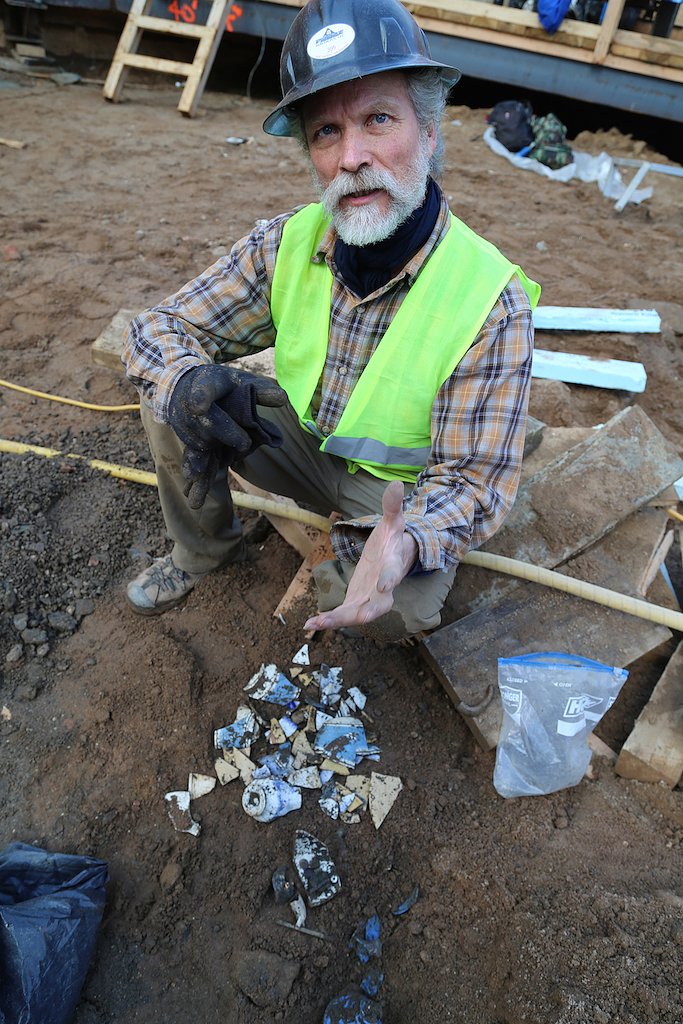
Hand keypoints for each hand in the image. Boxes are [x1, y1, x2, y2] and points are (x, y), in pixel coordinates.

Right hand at [168, 364, 286, 507]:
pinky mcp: (194, 445)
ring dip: (198, 467)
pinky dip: (196, 479)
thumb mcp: (242, 382)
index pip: (206, 388)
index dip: (202, 397)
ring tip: (197, 483)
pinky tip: (194, 496)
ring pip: (197, 448)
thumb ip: (261, 391)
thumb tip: (282, 399)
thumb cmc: (223, 385)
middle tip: (244, 445)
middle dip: (223, 433)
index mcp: (209, 385)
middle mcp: (196, 409)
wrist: (190, 388)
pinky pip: (196, 463)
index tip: (199, 406)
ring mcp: (194, 430)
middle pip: (208, 422)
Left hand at [304, 481, 417, 632]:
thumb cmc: (392, 541)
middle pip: (379, 606)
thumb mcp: (393, 522)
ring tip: (315, 624)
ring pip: (357, 615)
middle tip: (356, 617)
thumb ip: (392, 506)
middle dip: (368, 612)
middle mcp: (384, 589)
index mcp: (392, 566)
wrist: (392, 559)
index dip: (389, 579)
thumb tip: (396, 484)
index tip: (384, 585)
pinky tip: (308, 624)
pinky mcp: (356, 604)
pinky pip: (343, 616)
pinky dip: (327, 621)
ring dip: (338, 621)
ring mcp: (370, 599)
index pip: (393, 574)